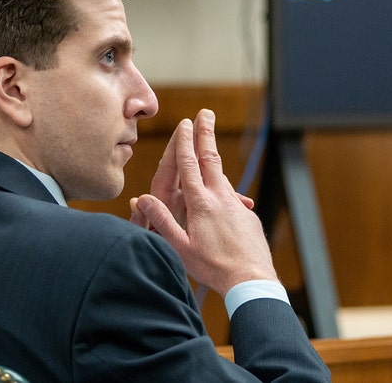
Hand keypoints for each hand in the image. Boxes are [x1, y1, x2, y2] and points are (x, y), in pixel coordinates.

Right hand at [130, 108, 277, 296]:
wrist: (251, 279)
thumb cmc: (212, 267)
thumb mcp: (180, 247)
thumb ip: (161, 221)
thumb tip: (140, 198)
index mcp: (200, 203)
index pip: (190, 165)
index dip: (185, 142)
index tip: (184, 123)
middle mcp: (219, 197)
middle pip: (210, 158)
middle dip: (206, 133)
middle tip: (206, 113)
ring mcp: (235, 205)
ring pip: (222, 173)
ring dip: (214, 153)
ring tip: (210, 139)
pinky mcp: (247, 214)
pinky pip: (232, 194)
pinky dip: (223, 183)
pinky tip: (221, 187)